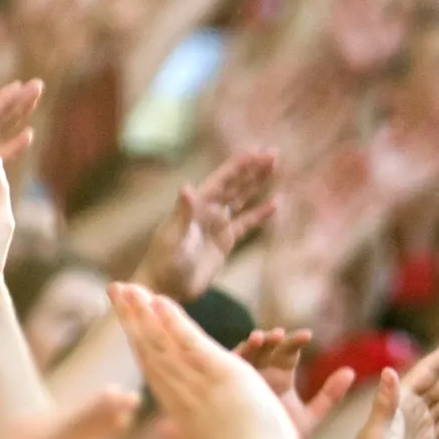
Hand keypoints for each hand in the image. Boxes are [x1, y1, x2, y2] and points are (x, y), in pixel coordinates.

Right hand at [110, 285, 297, 438]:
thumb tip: (167, 434)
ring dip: (143, 313)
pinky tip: (159, 301)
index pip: (156, 366)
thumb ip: (187, 435)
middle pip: (151, 349)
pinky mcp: (220, 377)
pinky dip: (175, 323)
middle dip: (132, 318)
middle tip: (114, 287)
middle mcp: (183, 395)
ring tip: (125, 286)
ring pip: (163, 344)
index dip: (140, 339)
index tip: (127, 317)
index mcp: (183, 408)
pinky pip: (192, 345)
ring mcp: (197, 385)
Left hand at [135, 151, 278, 301]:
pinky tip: (274, 205)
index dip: (239, 166)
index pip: (222, 181)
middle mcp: (208, 210)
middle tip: (273, 153)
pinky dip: (259, 214)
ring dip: (256, 184)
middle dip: (253, 168)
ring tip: (274, 168)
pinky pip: (246, 223)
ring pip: (241, 198)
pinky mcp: (224, 241)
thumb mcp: (173, 238)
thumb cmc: (164, 262)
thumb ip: (182, 214)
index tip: (256, 152)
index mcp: (197, 206)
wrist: (165, 287)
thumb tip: (187, 188)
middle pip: (235, 184)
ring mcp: (217, 225)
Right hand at [234, 329, 355, 438]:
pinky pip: (229, 368)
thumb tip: (350, 371)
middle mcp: (263, 375)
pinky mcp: (226, 388)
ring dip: (255, 344)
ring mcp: (243, 380)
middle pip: (269, 350)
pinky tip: (242, 350)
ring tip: (263, 337)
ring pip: (249, 354)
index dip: (296, 342)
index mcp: (281, 379)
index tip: (307, 335)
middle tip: (281, 334)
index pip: (289, 354)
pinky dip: (235, 356)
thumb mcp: (310, 418)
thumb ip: (330, 396)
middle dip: (275, 341)